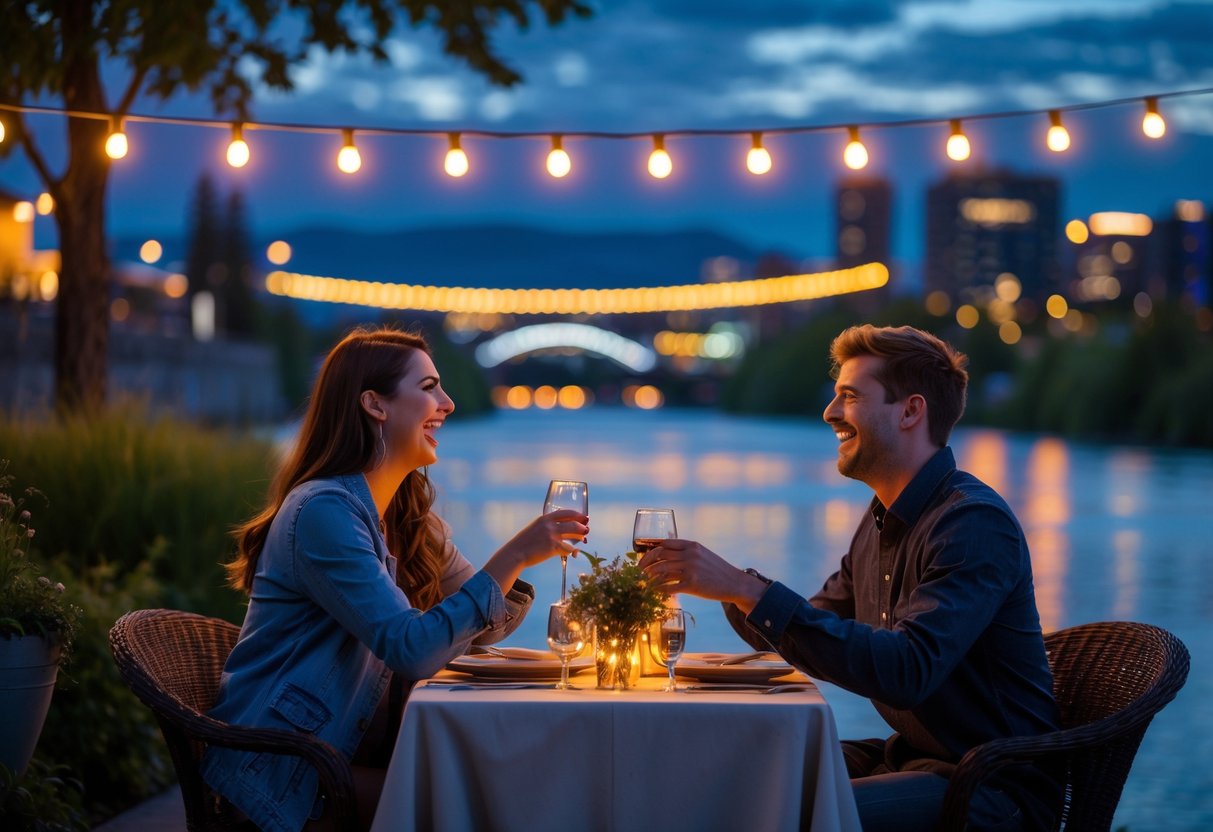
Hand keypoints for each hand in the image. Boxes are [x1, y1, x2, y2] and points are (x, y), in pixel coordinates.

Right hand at [499, 509, 588, 567]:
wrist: (515, 554)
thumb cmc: (524, 543)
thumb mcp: (534, 528)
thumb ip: (546, 526)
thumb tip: (560, 530)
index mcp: (544, 518)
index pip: (565, 512)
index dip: (577, 514)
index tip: (583, 516)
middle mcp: (549, 525)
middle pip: (573, 523)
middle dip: (582, 526)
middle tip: (586, 529)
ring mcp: (552, 536)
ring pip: (574, 534)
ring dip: (581, 538)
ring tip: (583, 540)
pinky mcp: (553, 547)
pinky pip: (569, 548)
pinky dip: (572, 551)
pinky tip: (574, 553)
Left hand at [639, 539, 767, 612]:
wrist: (734, 582)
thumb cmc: (716, 569)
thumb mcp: (702, 553)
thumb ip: (686, 551)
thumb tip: (665, 553)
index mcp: (691, 545)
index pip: (664, 544)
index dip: (650, 551)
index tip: (643, 559)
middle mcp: (690, 554)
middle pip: (660, 555)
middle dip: (645, 564)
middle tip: (638, 572)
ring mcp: (691, 569)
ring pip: (662, 570)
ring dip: (650, 577)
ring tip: (645, 582)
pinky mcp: (692, 584)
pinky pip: (669, 586)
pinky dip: (659, 589)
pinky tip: (655, 592)